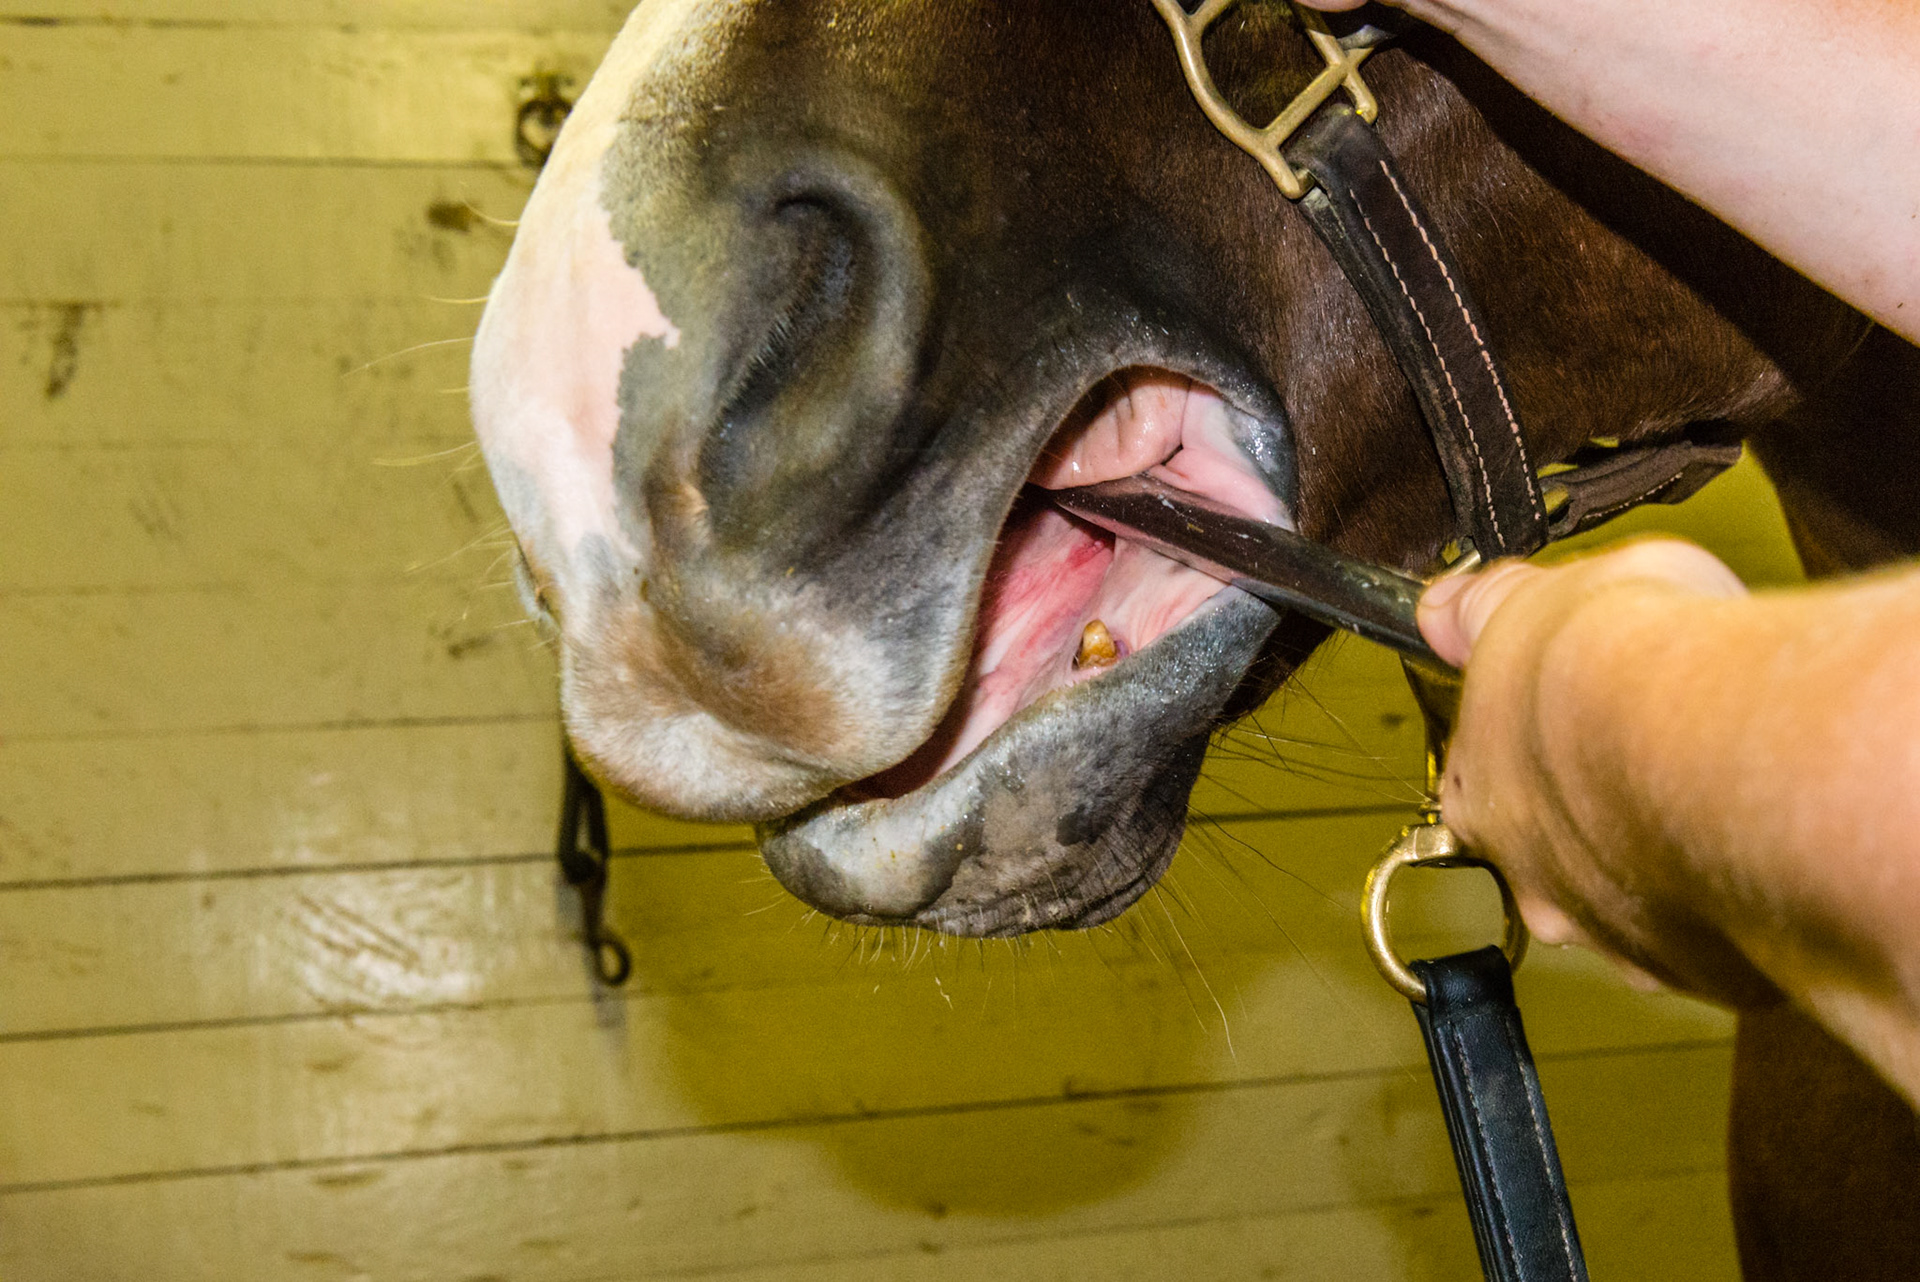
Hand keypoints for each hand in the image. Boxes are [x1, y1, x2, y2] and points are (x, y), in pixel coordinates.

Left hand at [1417, 539, 1781, 1003]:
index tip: (1582, 710)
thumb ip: (1489, 613)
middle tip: (1661, 752)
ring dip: (1677, 856)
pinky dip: (1744, 897)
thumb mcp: (1537, 596)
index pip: (1490, 775)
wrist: (1727, 731)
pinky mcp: (1707, 971)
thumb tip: (1448, 610)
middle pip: (1561, 851)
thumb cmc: (1629, 666)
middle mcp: (1534, 880)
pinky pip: (1722, 936)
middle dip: (1608, 809)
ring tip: (1724, 792)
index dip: (1539, 739)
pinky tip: (1766, 841)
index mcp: (1479, 792)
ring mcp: (1619, 935)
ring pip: (1644, 900)